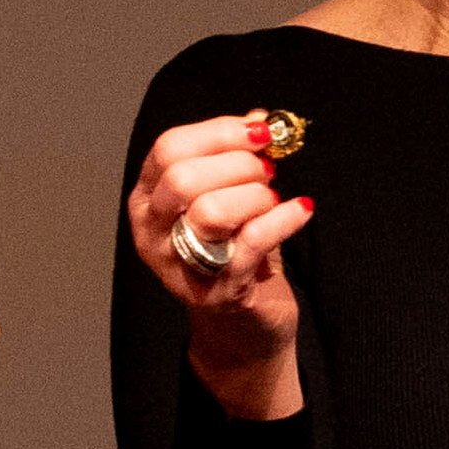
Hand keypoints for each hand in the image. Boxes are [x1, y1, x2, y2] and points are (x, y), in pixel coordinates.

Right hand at [126, 113, 314, 421]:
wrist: (243, 329)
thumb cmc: (234, 256)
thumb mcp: (230, 200)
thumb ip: (237, 159)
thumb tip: (259, 119)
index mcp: (147, 201)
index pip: (168, 148)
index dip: (219, 132)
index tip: (258, 132)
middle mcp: (152, 234)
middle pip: (183, 177)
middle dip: (238, 163)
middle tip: (267, 170)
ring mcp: (180, 267)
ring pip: (209, 210)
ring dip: (255, 194)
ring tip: (275, 197)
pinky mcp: (218, 293)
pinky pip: (251, 243)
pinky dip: (283, 219)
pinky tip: (301, 209)